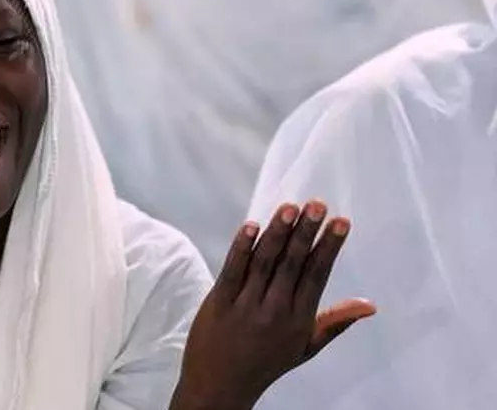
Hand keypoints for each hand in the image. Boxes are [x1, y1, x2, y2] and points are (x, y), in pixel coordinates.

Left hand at [172, 200, 376, 409]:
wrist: (220, 385)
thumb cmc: (266, 362)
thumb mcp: (306, 346)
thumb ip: (336, 322)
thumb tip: (370, 305)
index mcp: (300, 319)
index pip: (318, 275)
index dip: (329, 247)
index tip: (341, 221)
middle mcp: (276, 311)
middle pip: (293, 265)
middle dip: (306, 233)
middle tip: (318, 204)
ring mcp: (246, 306)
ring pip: (265, 264)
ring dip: (278, 234)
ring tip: (290, 208)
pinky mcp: (220, 302)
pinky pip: (232, 271)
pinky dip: (241, 248)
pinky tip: (251, 226)